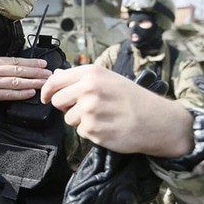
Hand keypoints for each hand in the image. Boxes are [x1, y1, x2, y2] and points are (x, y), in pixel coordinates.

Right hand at [0, 56, 50, 110]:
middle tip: (49, 74)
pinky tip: (30, 93)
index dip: (30, 63)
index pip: (14, 61)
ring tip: (44, 84)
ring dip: (32, 82)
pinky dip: (20, 93)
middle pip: (18, 70)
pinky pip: (8, 93)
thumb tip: (15, 69)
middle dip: (36, 72)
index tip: (43, 64)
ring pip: (15, 81)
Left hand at [40, 65, 192, 157]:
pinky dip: (90, 131)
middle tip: (84, 107)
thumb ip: (80, 77)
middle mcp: (88, 89)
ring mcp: (90, 110)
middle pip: (56, 101)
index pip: (54, 81)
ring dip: (80, 120)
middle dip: (65, 106)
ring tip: (102, 116)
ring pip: (68, 118)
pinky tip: (107, 126)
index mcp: (91, 73)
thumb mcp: (107, 78)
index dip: (46, 91)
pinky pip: (80, 131)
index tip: (45, 97)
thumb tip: (54, 75)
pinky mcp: (93, 130)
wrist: (157, 120)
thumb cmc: (132, 98)